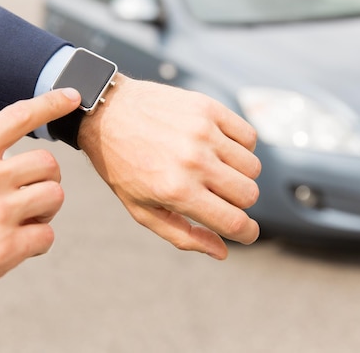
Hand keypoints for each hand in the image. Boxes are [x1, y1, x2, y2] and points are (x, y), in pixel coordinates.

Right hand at [0, 88, 80, 327]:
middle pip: (48, 163)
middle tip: (31, 196)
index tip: (72, 96)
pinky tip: (18, 248)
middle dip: (44, 179)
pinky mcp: (6, 249)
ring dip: (44, 210)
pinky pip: (46, 236)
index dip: (51, 103)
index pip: (19, 116)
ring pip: (54, 196)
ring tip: (24, 222)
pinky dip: (37, 242)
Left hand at [79, 74, 260, 259]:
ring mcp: (203, 132)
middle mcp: (193, 161)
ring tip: (215, 170)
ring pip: (253, 167)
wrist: (106, 113)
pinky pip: (249, 136)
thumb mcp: (141, 209)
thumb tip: (222, 251)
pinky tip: (218, 148)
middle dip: (239, 204)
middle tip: (218, 196)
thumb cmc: (122, 165)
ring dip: (240, 175)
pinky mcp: (208, 108)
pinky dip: (241, 147)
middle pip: (248, 195)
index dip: (247, 234)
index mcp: (176, 191)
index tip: (247, 233)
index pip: (235, 222)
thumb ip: (182, 235)